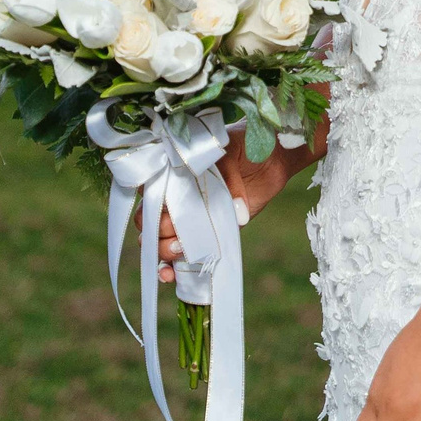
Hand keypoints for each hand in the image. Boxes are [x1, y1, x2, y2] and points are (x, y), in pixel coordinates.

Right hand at [152, 114, 326, 281]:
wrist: (272, 158)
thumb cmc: (247, 146)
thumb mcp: (231, 150)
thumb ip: (221, 171)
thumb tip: (231, 206)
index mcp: (174, 172)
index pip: (147, 191)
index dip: (148, 203)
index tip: (160, 210)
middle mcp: (177, 196)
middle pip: (150, 220)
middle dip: (158, 231)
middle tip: (178, 233)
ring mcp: (191, 217)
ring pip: (160, 240)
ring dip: (163, 251)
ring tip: (181, 251)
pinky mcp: (207, 234)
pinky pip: (183, 254)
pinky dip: (172, 267)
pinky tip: (171, 275)